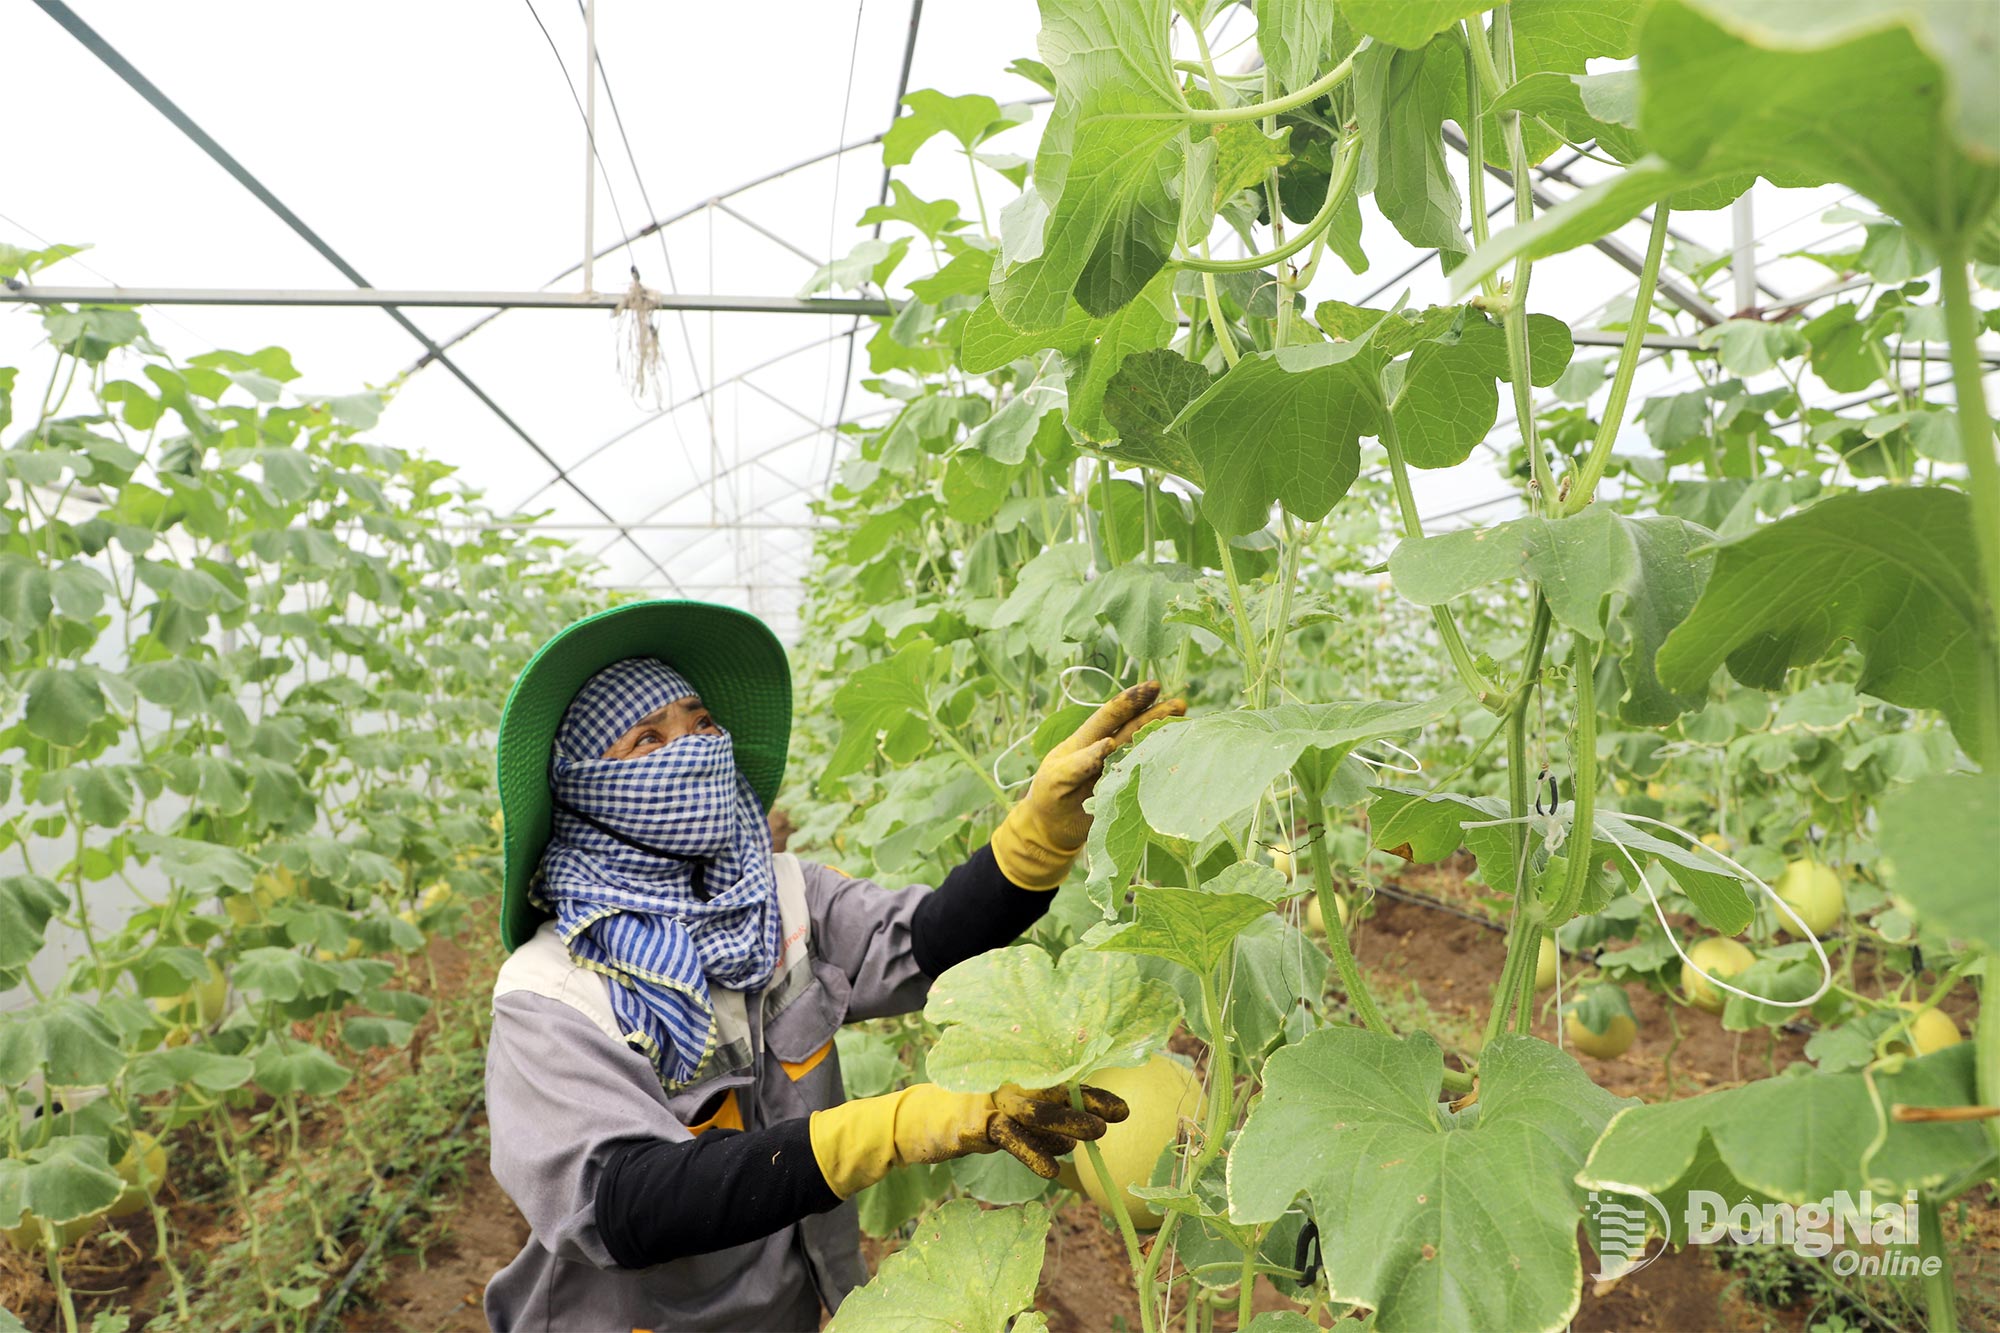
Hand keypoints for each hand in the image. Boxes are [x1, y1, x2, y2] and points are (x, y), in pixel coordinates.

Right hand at [808, 1082, 1129, 1198]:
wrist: (913, 1121)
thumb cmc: (964, 1119)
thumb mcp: (1003, 1120)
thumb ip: (1033, 1123)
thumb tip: (1073, 1136)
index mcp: (1015, 1079)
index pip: (1060, 1081)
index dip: (1092, 1091)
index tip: (1122, 1106)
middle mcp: (1007, 1085)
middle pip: (1056, 1090)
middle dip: (1090, 1101)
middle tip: (1121, 1114)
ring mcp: (991, 1102)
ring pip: (1038, 1111)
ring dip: (1069, 1122)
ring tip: (1096, 1135)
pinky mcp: (975, 1124)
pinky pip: (1010, 1138)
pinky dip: (1032, 1153)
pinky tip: (1050, 1170)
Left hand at [991, 681, 1185, 888]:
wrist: (1053, 830)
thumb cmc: (1050, 798)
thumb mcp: (1057, 779)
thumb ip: (1079, 762)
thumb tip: (1109, 743)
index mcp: (1086, 741)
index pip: (1110, 716)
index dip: (1131, 700)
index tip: (1154, 687)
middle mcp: (1107, 751)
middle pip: (1134, 728)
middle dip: (1157, 714)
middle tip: (1181, 704)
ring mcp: (1120, 769)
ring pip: (1144, 747)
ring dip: (1163, 735)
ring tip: (1186, 724)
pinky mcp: (1128, 790)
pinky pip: (1147, 775)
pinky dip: (1163, 765)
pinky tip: (1180, 756)